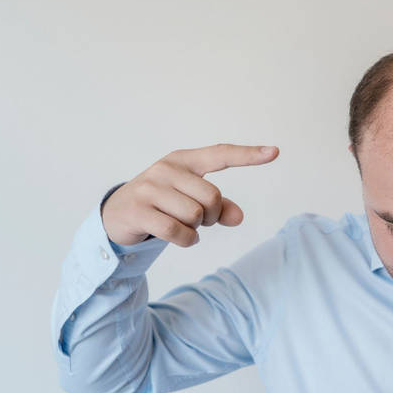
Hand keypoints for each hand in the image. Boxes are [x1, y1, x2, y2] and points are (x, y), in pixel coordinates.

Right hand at [101, 143, 279, 246]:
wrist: (117, 216)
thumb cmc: (163, 205)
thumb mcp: (191, 201)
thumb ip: (220, 208)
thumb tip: (239, 218)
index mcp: (184, 160)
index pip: (220, 155)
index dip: (248, 155)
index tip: (275, 152)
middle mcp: (167, 169)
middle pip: (212, 197)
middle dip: (211, 215)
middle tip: (198, 220)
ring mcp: (150, 188)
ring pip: (195, 215)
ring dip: (195, 229)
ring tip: (182, 225)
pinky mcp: (139, 210)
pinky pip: (177, 231)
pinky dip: (186, 240)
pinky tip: (182, 238)